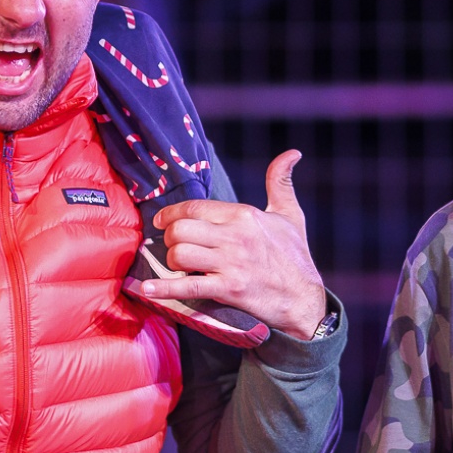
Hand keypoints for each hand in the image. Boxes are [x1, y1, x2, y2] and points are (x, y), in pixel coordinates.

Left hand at [140, 150, 327, 340]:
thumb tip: (292, 153)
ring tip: (176, 266)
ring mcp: (231, 264)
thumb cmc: (296, 256)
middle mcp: (235, 236)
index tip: (162, 221)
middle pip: (181, 230)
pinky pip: (188, 288)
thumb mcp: (290, 215)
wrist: (305, 299)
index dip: (171, 214)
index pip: (194, 208)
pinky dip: (163, 289)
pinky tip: (147, 289)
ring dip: (171, 262)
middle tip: (172, 246)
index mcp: (244, 215)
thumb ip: (281, 182)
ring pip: (180, 254)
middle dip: (169, 238)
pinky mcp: (229, 290)